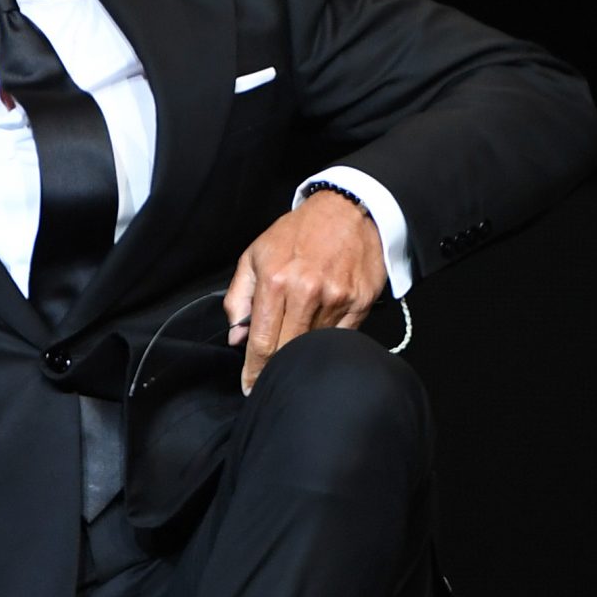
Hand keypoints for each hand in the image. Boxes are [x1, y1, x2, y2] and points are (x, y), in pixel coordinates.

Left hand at [224, 188, 388, 392]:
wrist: (348, 210)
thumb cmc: (298, 233)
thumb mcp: (255, 255)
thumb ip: (238, 297)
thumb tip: (236, 338)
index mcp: (276, 281)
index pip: (261, 342)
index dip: (253, 371)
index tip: (250, 387)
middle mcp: (306, 292)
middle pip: (286, 351)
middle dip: (273, 370)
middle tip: (267, 380)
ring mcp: (336, 299)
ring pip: (313, 347)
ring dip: (300, 355)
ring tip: (293, 354)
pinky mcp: (360, 303)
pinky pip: (339, 338)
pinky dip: (326, 343)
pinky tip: (319, 338)